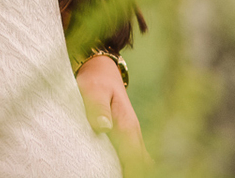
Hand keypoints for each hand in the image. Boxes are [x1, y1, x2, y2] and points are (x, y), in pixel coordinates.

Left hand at [76, 55, 150, 175]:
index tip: (125, 177)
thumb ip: (98, 108)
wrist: (101, 68)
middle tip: (121, 176)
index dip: (132, 171)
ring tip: (121, 175)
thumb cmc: (95, 79)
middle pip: (141, 162)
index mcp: (127, 125)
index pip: (134, 158)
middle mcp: (133, 131)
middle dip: (134, 172)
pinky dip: (132, 164)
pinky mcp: (125, 132)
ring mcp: (131, 132)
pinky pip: (134, 153)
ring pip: (140, 159)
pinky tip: (123, 169)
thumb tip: (103, 127)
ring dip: (134, 168)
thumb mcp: (94, 90)